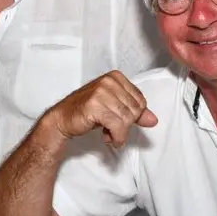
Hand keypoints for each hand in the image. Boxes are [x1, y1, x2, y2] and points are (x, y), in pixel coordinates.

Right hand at [42, 71, 156, 148]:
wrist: (63, 119)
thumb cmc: (87, 112)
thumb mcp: (114, 109)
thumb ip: (135, 112)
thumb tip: (153, 120)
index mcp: (115, 77)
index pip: (140, 101)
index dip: (133, 116)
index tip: (120, 120)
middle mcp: (108, 82)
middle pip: (135, 110)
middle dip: (126, 125)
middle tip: (112, 129)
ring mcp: (101, 92)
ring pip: (126, 119)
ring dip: (120, 133)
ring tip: (108, 134)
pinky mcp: (95, 106)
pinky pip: (117, 126)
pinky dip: (116, 137)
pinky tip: (107, 138)